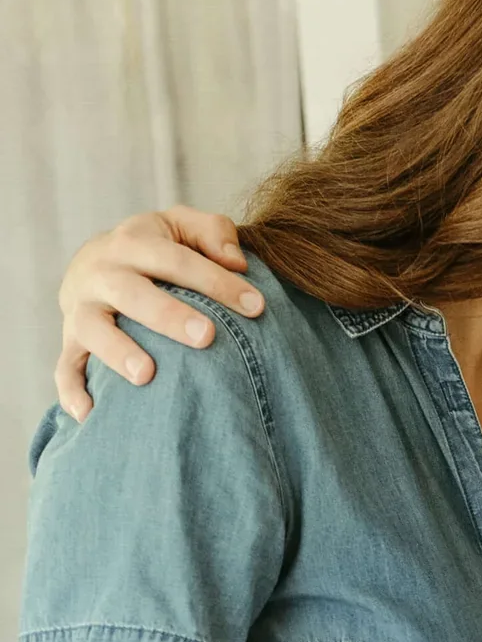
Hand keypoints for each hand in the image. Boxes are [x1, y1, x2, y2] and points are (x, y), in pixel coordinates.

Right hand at [56, 206, 259, 419]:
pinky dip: (72, 391)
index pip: (175, 259)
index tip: (256, 306)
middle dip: (167, 314)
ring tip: (147, 375)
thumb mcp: (180, 226)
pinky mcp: (70, 343)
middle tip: (206, 337)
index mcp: (132, 241)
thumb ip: (212, 231)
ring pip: (92, 329)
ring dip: (117, 352)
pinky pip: (65, 369)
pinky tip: (91, 414)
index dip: (216, 280)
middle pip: (131, 292)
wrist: (93, 263)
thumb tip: (236, 262)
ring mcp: (81, 309)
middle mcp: (101, 273)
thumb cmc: (154, 249)